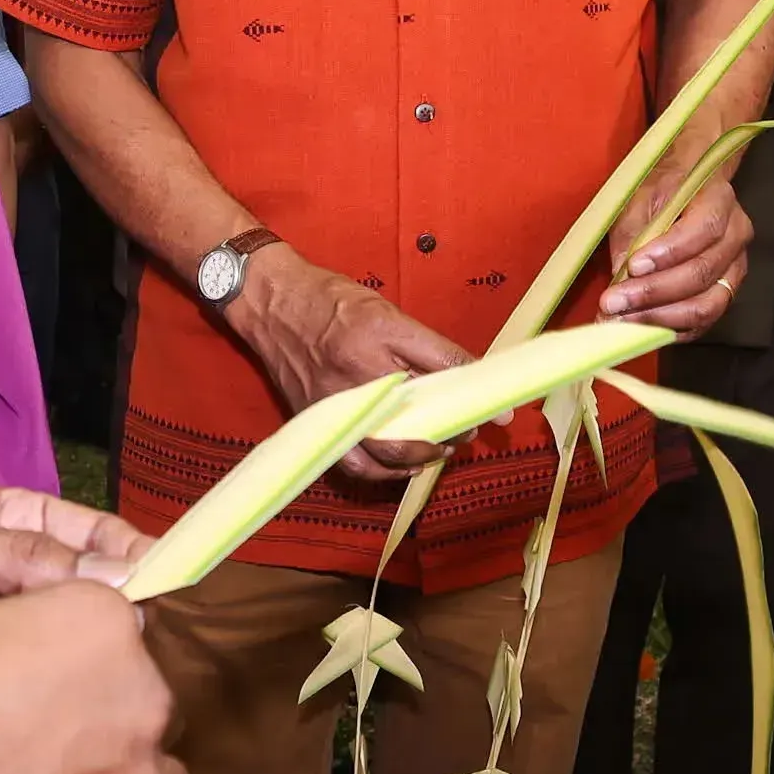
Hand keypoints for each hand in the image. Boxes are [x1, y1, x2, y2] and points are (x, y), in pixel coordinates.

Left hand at [0, 488, 152, 730]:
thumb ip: (31, 560)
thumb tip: (123, 578)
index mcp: (14, 527)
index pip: (97, 537)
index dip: (136, 558)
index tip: (175, 585)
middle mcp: (14, 584)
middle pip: (89, 603)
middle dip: (117, 624)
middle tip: (146, 651)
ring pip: (63, 658)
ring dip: (85, 673)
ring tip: (118, 692)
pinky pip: (27, 705)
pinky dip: (49, 715)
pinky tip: (74, 730)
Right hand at [224, 247, 475, 482]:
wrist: (271, 303)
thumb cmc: (328, 301)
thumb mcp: (384, 310)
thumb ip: (423, 344)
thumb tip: (463, 374)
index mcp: (380, 336)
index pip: (442, 366)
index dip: (475, 389)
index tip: (501, 411)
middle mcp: (359, 373)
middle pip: (419, 418)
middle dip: (452, 431)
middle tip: (468, 430)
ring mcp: (338, 403)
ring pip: (390, 450)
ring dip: (423, 456)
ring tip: (441, 449)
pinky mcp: (320, 421)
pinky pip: (355, 463)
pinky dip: (383, 472)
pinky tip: (403, 467)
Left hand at [601, 175, 749, 338]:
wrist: (687, 187)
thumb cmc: (662, 190)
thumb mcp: (640, 196)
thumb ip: (631, 230)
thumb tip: (620, 271)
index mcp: (719, 201)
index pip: (703, 231)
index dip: (668, 253)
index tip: (632, 266)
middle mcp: (735, 236)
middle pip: (702, 274)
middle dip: (653, 294)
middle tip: (613, 303)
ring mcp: (734, 269)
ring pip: (706, 305)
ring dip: (660, 318)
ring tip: (621, 320)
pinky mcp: (725, 293)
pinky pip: (703, 322)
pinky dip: (671, 329)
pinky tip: (640, 328)